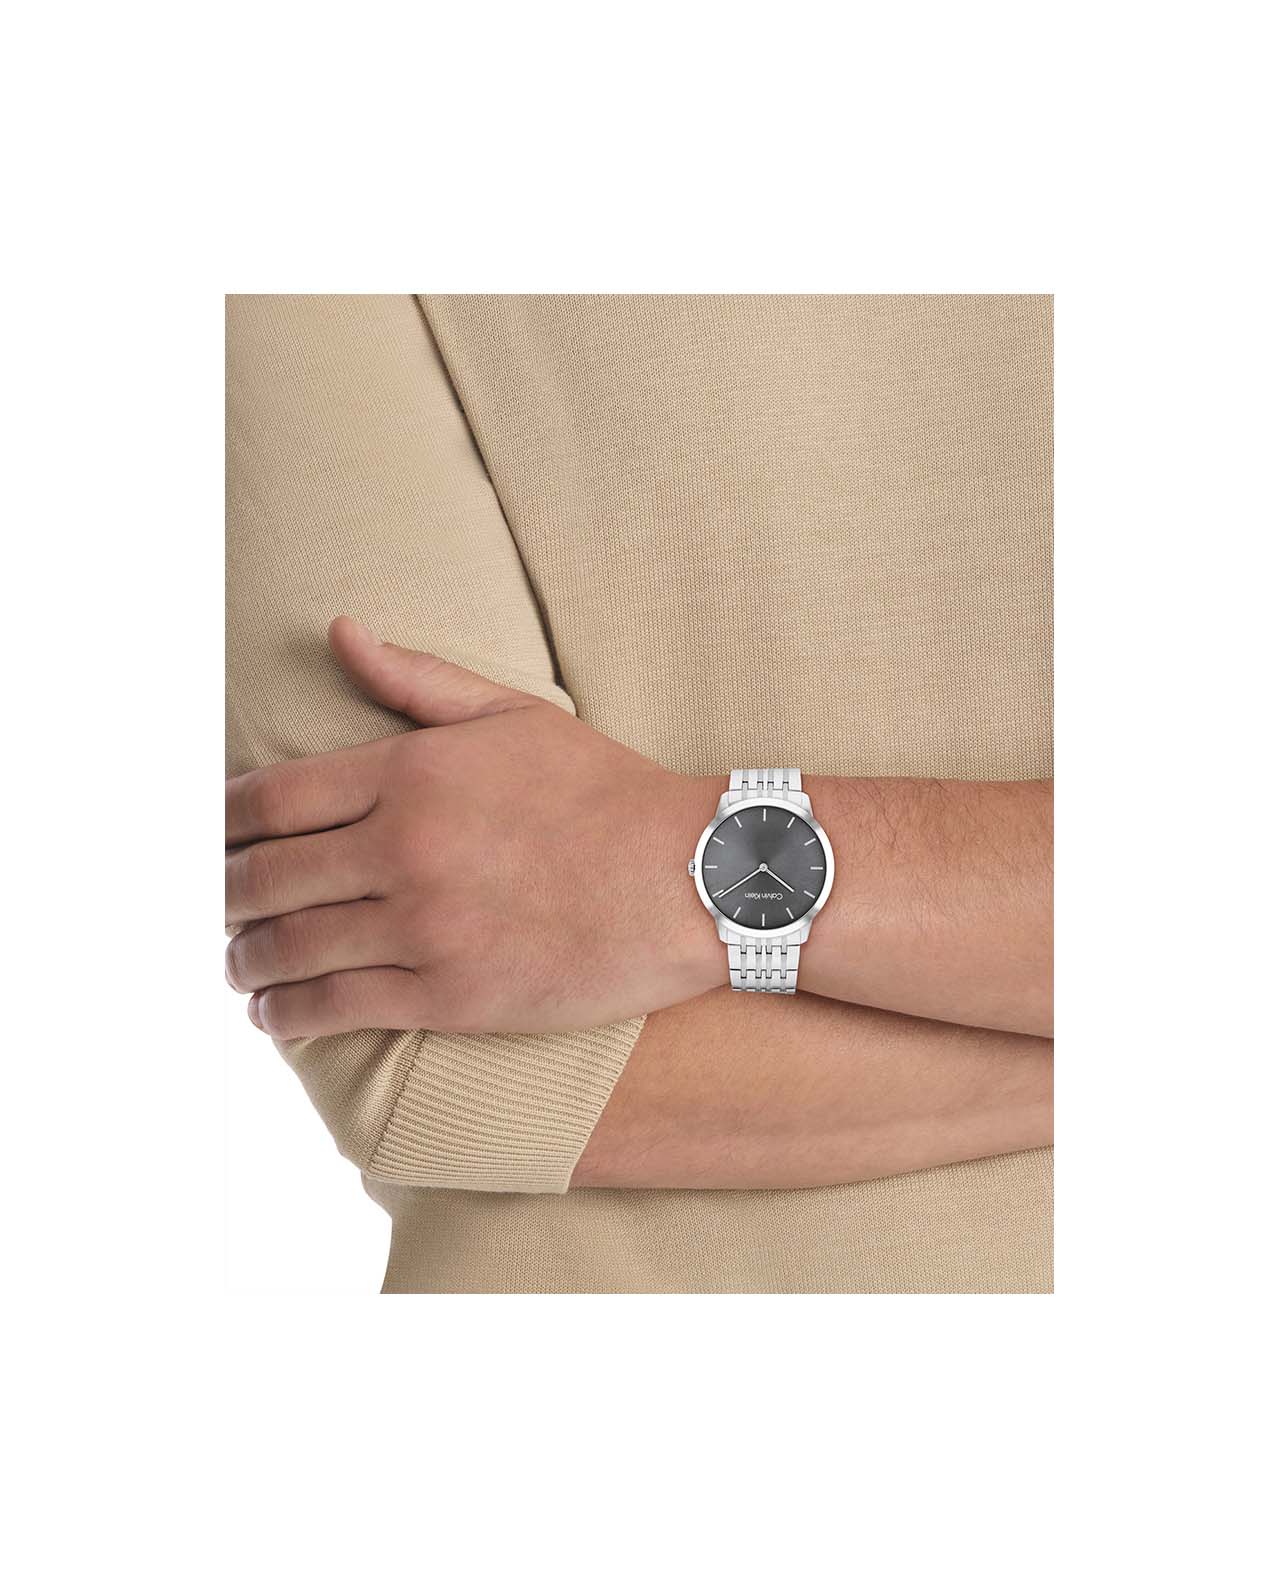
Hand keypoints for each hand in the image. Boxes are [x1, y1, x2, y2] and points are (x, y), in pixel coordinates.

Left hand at [226, 619, 722, 1037]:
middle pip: (263, 877)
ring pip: (289, 948)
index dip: (221, 823)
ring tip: (235, 965)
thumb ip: (416, 679)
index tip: (211, 839)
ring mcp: (423, 926)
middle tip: (213, 907)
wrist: (694, 877)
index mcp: (410, 772)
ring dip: (243, 960)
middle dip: (221, 896)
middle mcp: (403, 847)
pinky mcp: (451, 995)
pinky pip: (337, 1008)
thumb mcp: (514, 714)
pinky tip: (272, 1015)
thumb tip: (339, 633)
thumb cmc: (607, 793)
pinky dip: (287, 1014)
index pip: (271, 798)